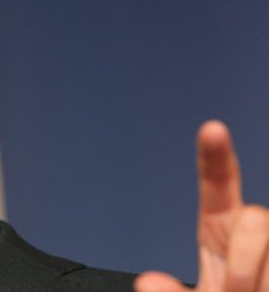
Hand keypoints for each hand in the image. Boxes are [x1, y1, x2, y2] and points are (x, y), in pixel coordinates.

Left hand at [135, 120, 268, 291]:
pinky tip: (259, 290)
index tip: (212, 129)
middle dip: (245, 263)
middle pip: (258, 219)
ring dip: (256, 283)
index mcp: (218, 230)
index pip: (217, 184)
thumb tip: (147, 283)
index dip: (215, 157)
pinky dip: (265, 284)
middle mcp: (253, 234)